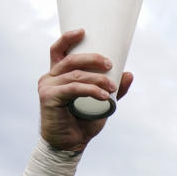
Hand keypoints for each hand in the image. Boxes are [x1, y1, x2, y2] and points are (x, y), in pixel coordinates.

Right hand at [38, 29, 133, 151]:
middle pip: (71, 59)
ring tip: (113, 86)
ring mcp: (47, 87)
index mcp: (59, 75)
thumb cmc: (83, 122)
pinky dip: (91, 90)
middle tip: (111, 64)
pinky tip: (105, 96)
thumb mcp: (102, 102)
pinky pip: (73, 89)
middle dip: (93, 58)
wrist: (70, 144)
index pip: (58, 51)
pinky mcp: (48, 98)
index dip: (68, 38)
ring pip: (76, 75)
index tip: (83, 31)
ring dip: (98, 78)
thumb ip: (114, 90)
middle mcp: (50, 77)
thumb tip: (129, 74)